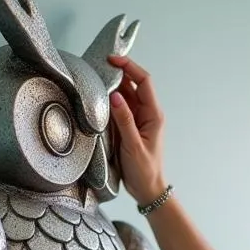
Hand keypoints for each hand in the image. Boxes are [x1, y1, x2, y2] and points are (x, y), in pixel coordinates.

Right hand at [106, 55, 167, 205]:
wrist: (147, 189)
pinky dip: (111, 99)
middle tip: (99, 66)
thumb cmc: (144, 171)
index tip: (112, 60)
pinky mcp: (129, 125)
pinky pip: (121, 107)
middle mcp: (147, 113)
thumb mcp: (133, 146)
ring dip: (113, 85)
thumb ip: (125, 121)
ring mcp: (138, 118)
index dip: (129, 67)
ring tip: (96, 77)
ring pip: (126, 94)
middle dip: (119, 72)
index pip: (144, 81)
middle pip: (134, 84)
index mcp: (153, 115)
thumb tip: (116, 96)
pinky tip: (99, 96)